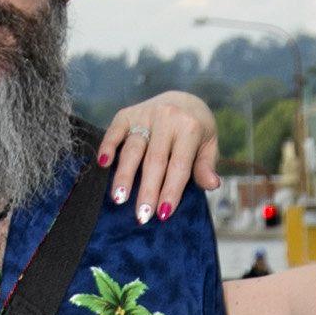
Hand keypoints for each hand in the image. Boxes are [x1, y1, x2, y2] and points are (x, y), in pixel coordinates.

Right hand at [96, 91, 219, 222]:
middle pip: (154, 160)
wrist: (182, 99)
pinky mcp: (128, 114)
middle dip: (147, 190)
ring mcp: (145, 114)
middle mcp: (167, 118)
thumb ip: (206, 166)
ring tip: (119, 198)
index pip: (179, 166)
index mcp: (189, 128)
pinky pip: (115, 130)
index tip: (163, 215)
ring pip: (133, 148)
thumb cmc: (196, 131)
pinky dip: (107, 146)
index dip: (171, 191)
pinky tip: (103, 164)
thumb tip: (212, 184)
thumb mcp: (209, 146)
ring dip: (125, 175)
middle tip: (142, 215)